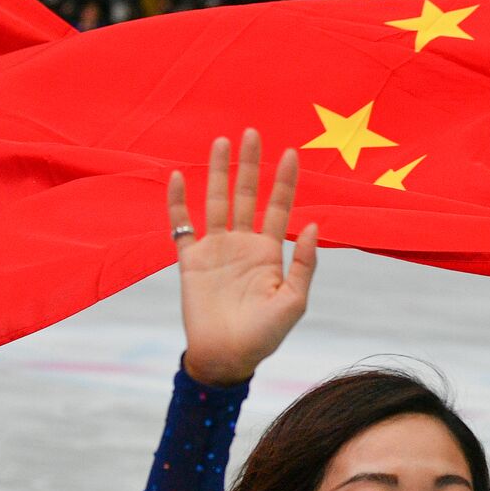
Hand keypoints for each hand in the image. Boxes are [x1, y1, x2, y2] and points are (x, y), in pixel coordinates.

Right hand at [168, 129, 317, 385]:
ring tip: (222, 142)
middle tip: (252, 132)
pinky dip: (178, 202)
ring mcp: (215, 250)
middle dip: (250, 165)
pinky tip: (178, 176)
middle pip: (246, 195)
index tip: (292, 152)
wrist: (227, 357)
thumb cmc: (264, 335)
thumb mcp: (294, 301)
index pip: (278, 207)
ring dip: (218, 172)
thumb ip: (303, 264)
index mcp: (268, 252)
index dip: (285, 181)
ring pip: (216, 201)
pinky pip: (181, 225)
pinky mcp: (190, 261)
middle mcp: (242, 245)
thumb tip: (311, 225)